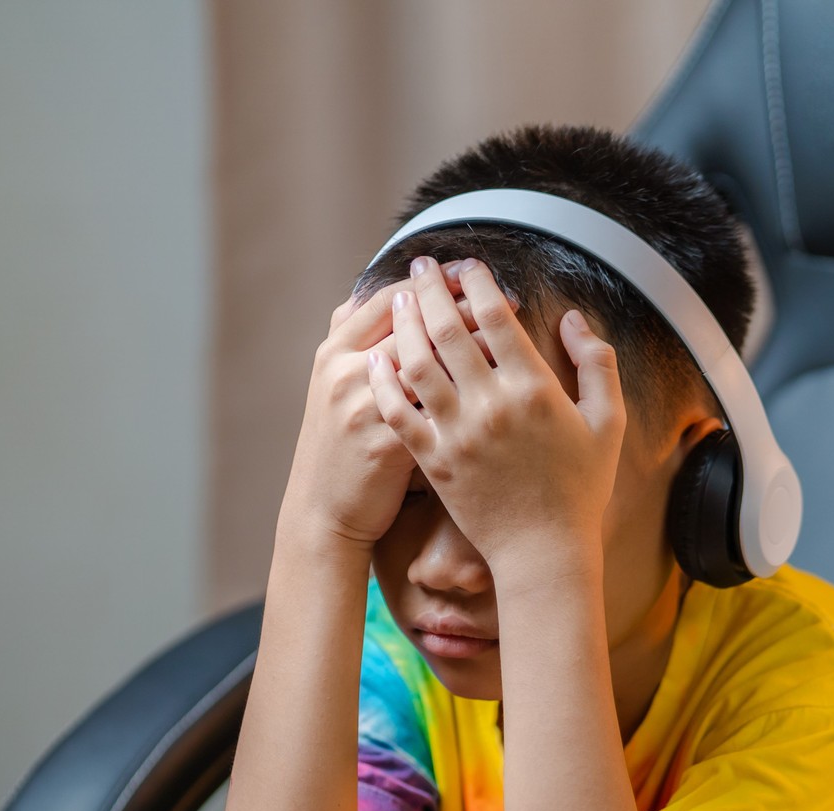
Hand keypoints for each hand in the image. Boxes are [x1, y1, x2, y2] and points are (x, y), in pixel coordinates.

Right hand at [280, 278, 505, 554]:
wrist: (321, 514)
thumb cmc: (340, 449)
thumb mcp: (335, 387)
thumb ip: (361, 344)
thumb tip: (398, 300)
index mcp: (334, 351)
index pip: (389, 297)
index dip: (433, 283)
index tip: (470, 273)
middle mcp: (344, 373)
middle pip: (414, 322)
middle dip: (466, 306)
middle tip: (509, 299)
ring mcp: (363, 409)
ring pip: (430, 362)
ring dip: (476, 347)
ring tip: (512, 340)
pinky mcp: (385, 446)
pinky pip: (437, 411)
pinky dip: (471, 396)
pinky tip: (502, 390)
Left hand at [367, 257, 625, 583]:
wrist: (543, 551)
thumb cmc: (580, 488)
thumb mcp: (606, 423)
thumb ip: (596, 364)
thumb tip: (575, 319)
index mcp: (534, 388)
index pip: (496, 317)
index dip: (478, 283)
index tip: (468, 266)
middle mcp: (491, 405)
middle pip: (448, 329)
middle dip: (431, 289)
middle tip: (420, 267)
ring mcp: (457, 432)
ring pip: (417, 363)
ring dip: (403, 325)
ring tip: (398, 302)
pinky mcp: (432, 460)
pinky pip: (399, 411)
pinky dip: (384, 380)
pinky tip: (376, 359)